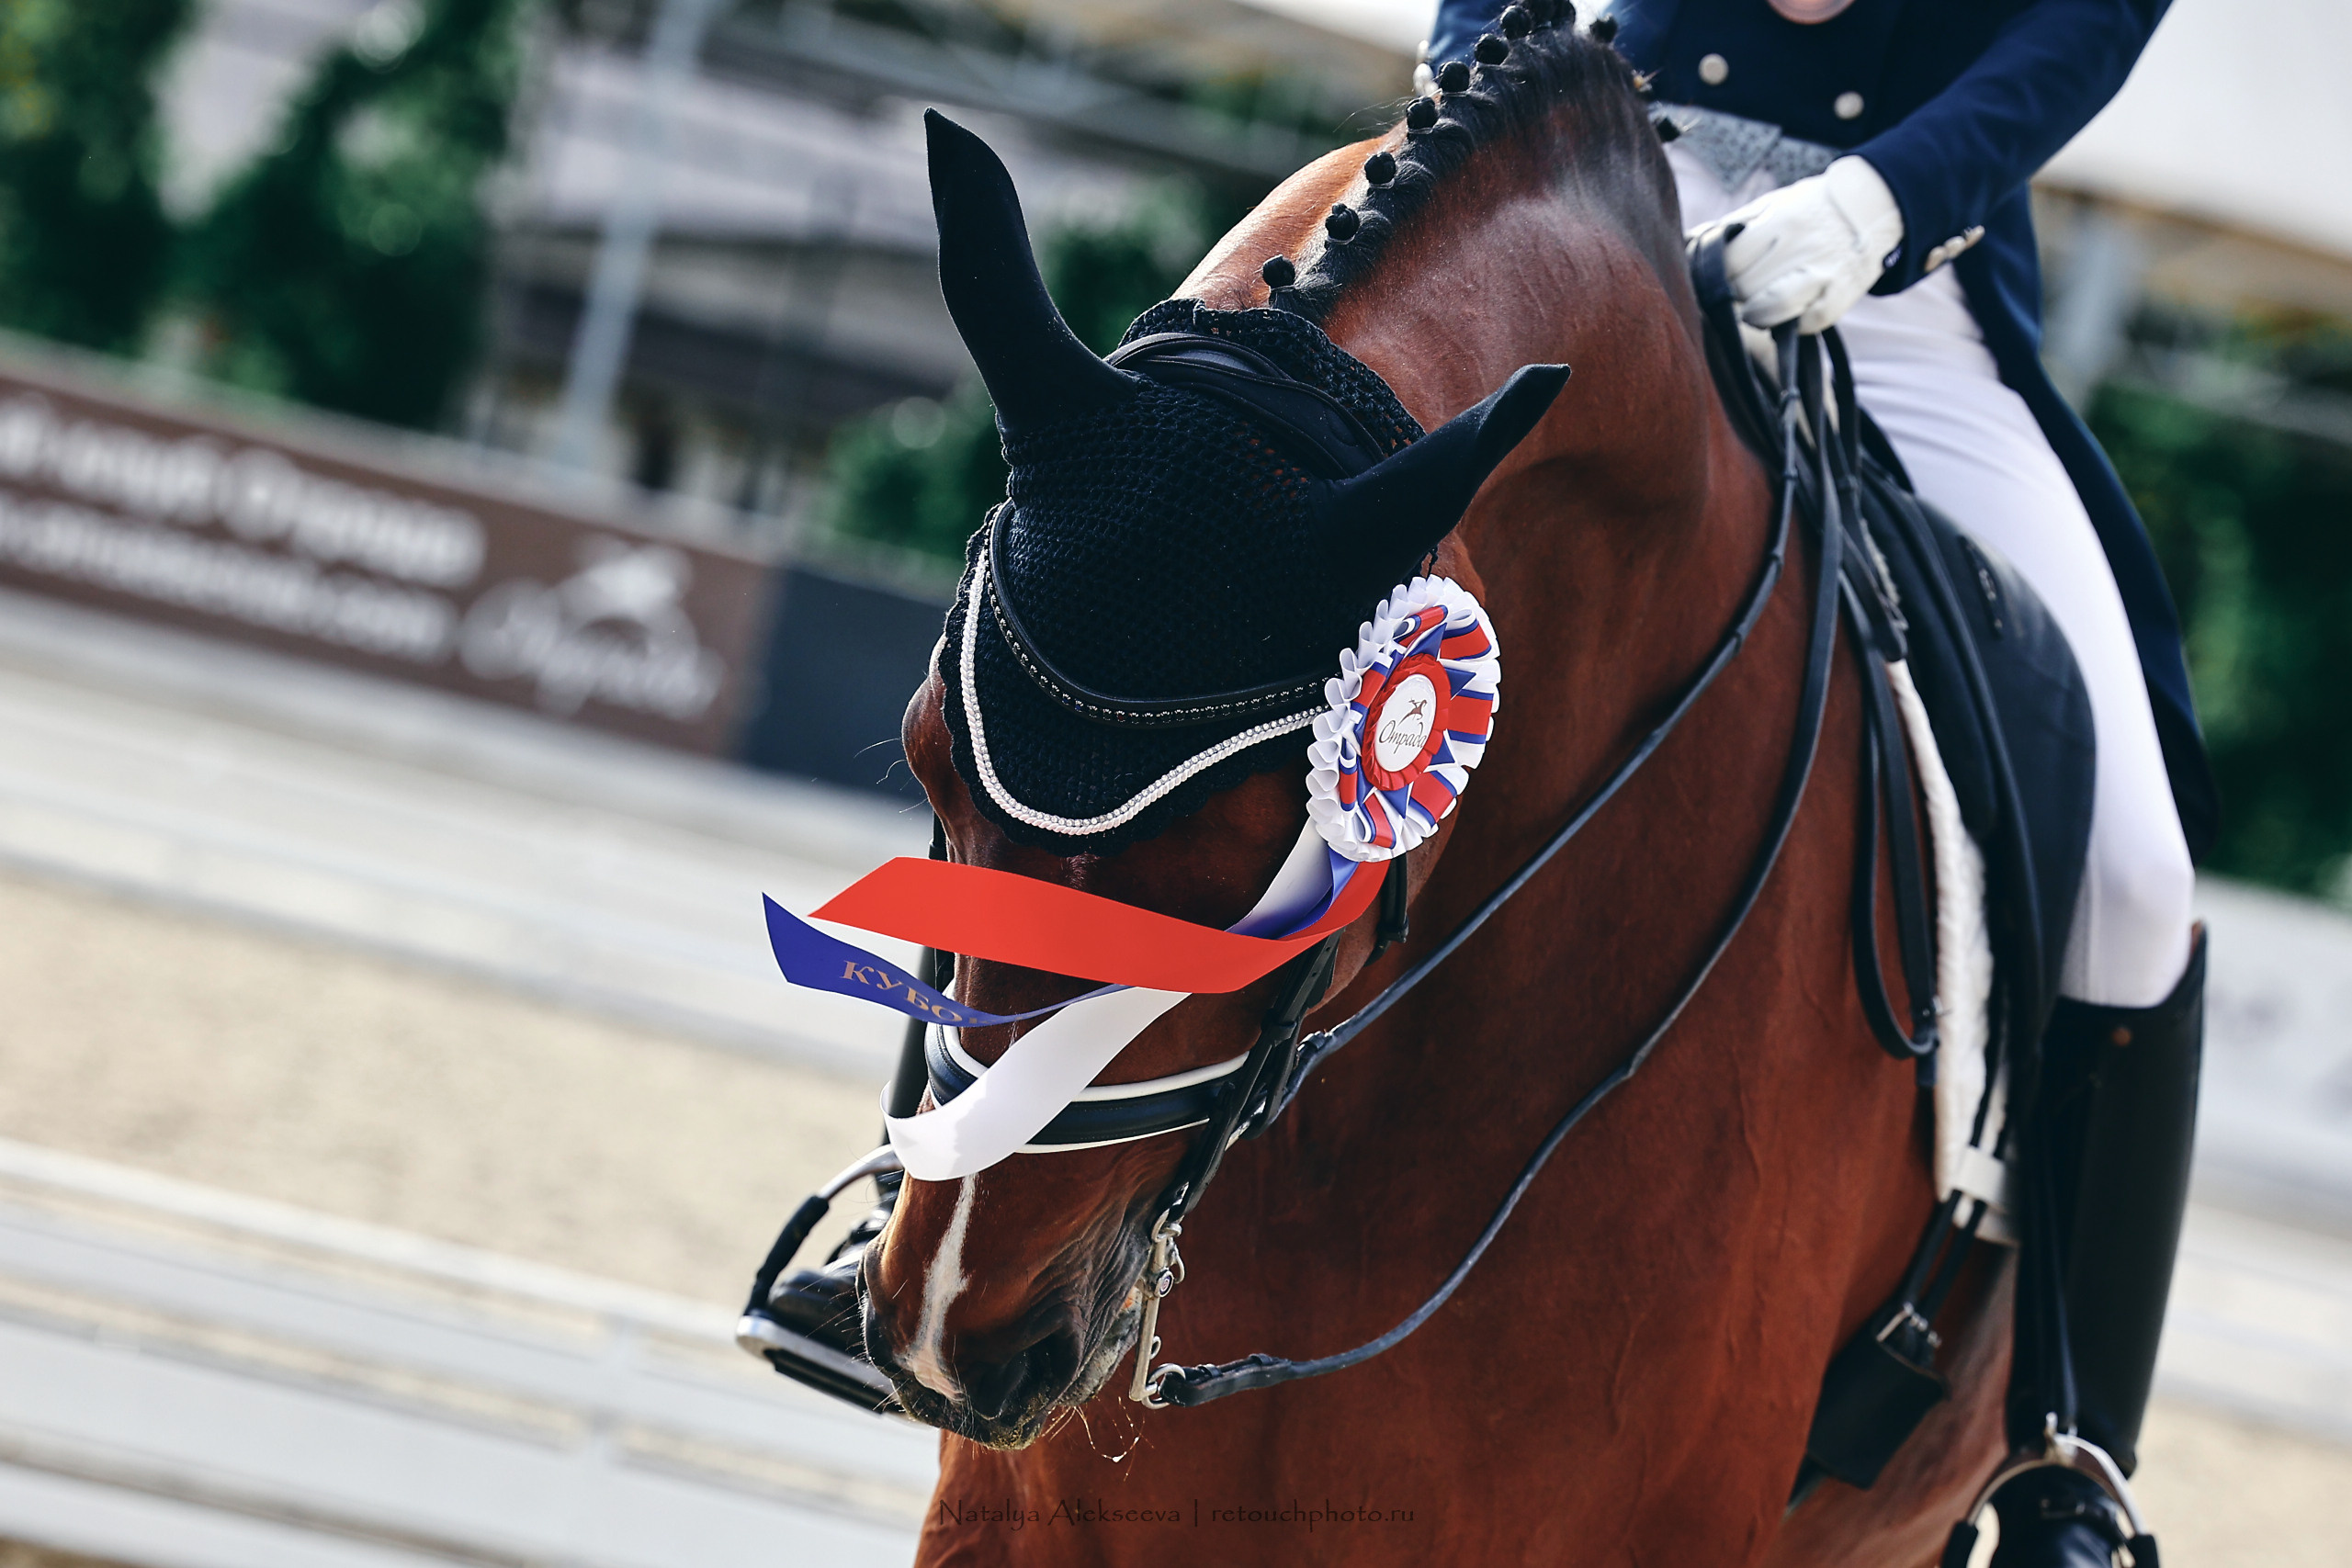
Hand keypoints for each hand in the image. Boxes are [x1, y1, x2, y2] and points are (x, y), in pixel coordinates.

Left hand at [1709, 156, 1902, 333]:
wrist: (1872, 206)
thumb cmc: (1809, 210)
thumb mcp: (1771, 206)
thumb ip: (1732, 226)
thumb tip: (1690, 243)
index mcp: (1777, 222)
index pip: (1728, 262)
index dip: (1716, 276)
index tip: (1717, 280)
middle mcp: (1799, 247)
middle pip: (1743, 288)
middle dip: (1734, 296)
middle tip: (1738, 295)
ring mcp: (1821, 273)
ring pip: (1770, 310)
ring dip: (1756, 316)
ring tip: (1756, 311)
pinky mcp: (1840, 296)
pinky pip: (1807, 323)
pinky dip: (1794, 326)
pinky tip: (1791, 316)